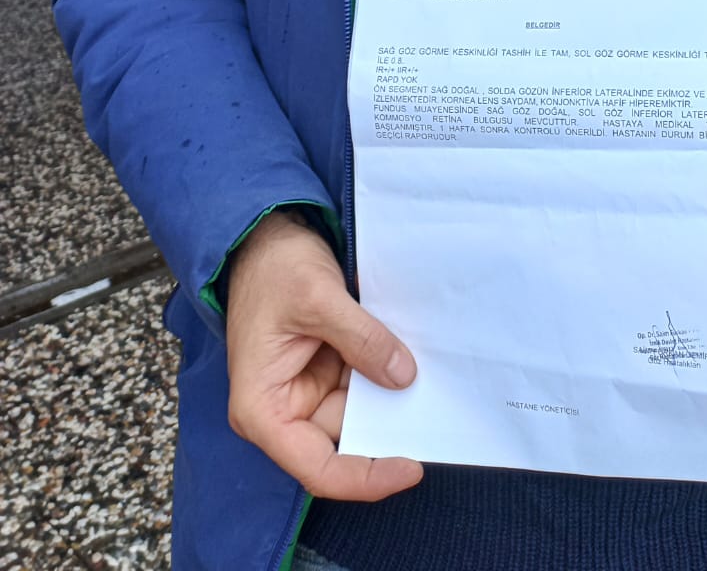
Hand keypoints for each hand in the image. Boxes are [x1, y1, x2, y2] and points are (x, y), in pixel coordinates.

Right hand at [225, 208, 422, 499]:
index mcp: (264, 410)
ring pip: (360, 410)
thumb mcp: (318, 298)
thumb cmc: (274, 268)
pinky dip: (386, 371)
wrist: (264, 235)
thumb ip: (361, 339)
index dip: (366, 477)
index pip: (318, 468)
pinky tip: (415, 361)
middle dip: (388, 426)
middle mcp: (284, 410)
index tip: (412, 466)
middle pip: (345, 440)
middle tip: (436, 413)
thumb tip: (403, 378)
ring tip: (433, 381)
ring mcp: (307, 389)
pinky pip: (362, 383)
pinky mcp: (325, 369)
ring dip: (392, 395)